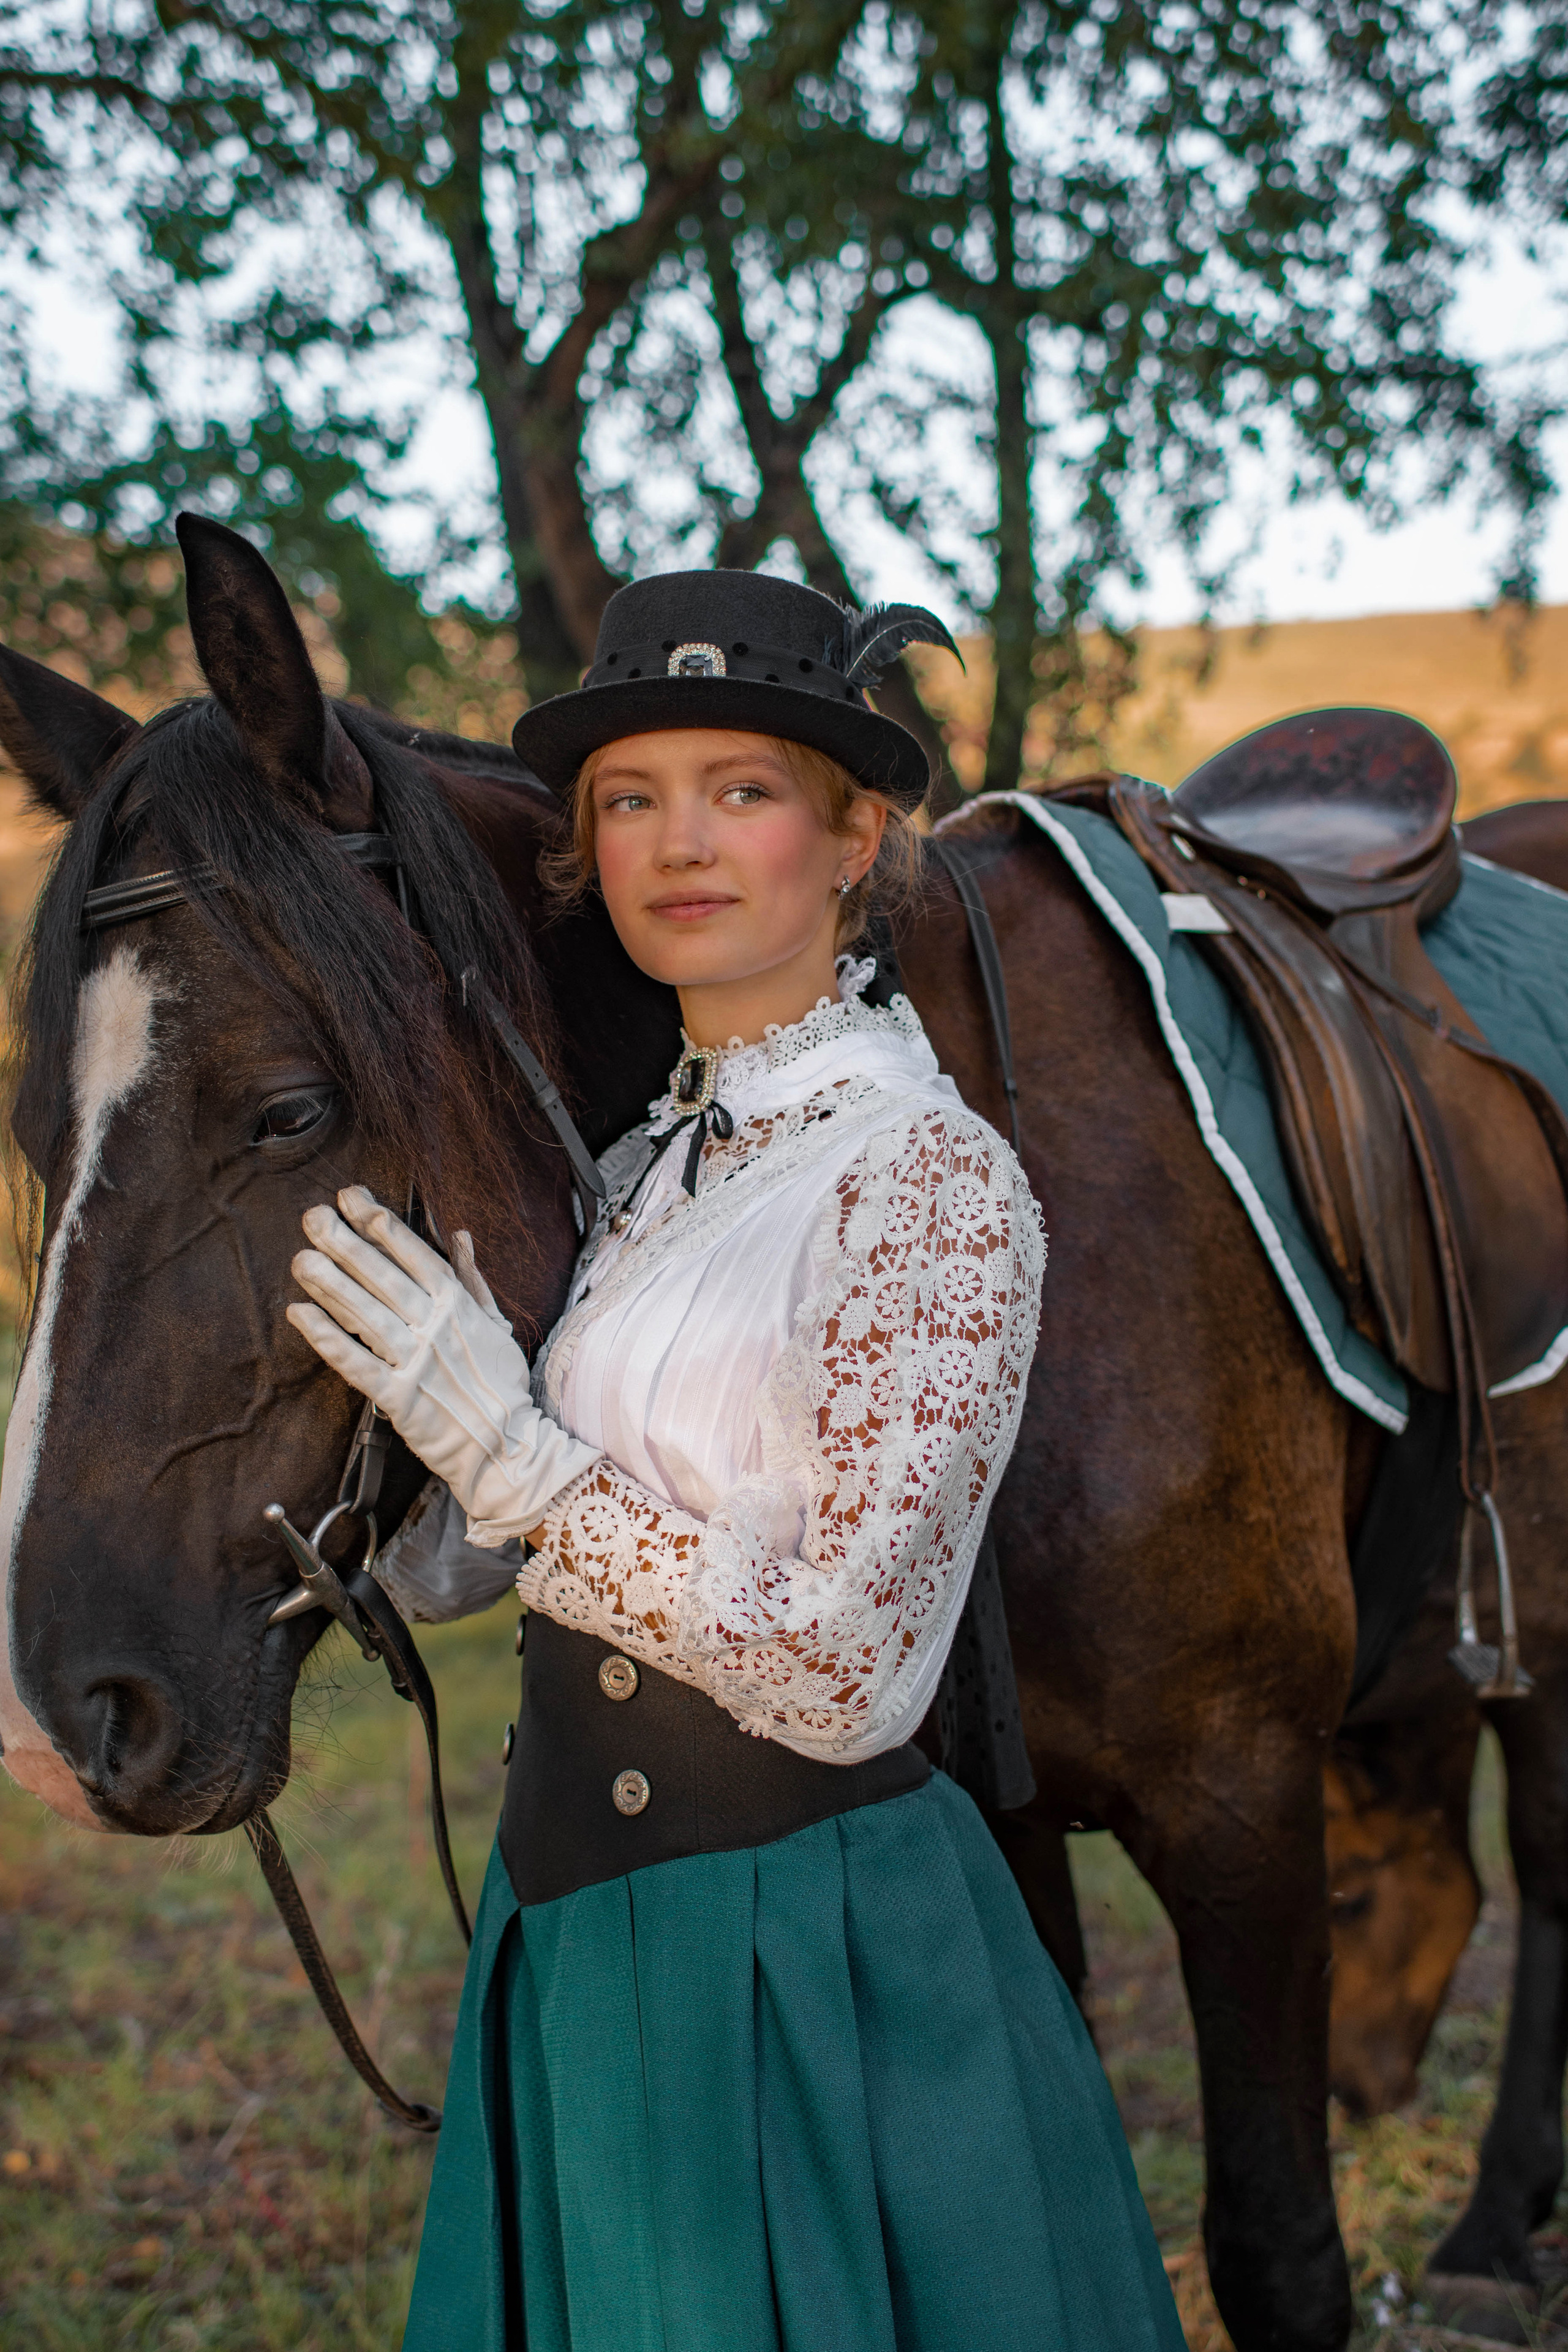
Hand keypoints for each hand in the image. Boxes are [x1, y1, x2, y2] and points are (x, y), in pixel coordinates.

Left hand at [287, 1187, 597, 1536]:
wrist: (508, 1447)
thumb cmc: (502, 1385)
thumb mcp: (496, 1324)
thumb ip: (473, 1279)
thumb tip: (460, 1235)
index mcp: (459, 1307)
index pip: (416, 1255)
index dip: (381, 1225)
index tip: (352, 1198)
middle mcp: (437, 1329)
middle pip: (385, 1278)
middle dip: (347, 1243)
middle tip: (313, 1217)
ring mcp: (417, 1363)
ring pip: (368, 1315)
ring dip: (332, 1285)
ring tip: (301, 1258)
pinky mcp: (399, 1398)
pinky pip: (358, 1364)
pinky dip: (328, 1340)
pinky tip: (302, 1315)